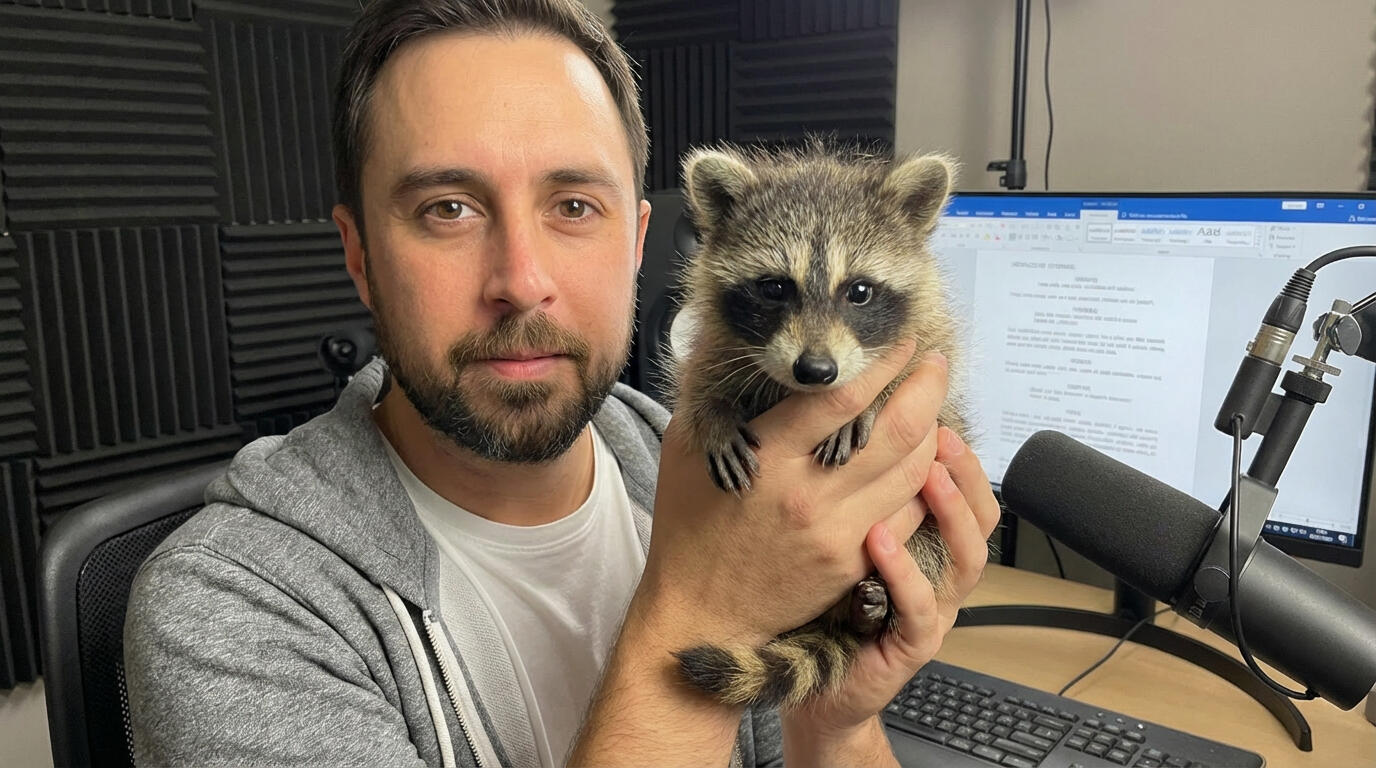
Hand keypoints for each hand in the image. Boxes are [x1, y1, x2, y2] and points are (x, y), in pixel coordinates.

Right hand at [631, 342, 948, 648]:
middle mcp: (808, 492)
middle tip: (935, 363)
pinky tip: (920, 464)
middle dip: (927, 387)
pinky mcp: (853, 562)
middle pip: (896, 430)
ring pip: (914, 471)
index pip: (842, 396)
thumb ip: (712, 392)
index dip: (881, 362)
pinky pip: (908, 514)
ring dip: (932, 433)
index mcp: (768, 456)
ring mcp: (837, 532)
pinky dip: (922, 483)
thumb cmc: (691, 524)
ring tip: (931, 409)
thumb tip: (722, 334)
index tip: (899, 342)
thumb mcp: (687, 449)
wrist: (702, 611)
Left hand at [782, 427, 1000, 744]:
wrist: (810, 682)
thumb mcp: (839, 533)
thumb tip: (845, 421)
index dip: (957, 451)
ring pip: (966, 560)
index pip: (964, 488)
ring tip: (927, 476)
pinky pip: (919, 607)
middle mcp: (940, 573)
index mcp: (928, 541)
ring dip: (950, 513)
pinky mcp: (912, 646)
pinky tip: (880, 539)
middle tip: (940, 432)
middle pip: (981, 517)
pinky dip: (903, 571)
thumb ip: (855, 489)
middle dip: (965, 470)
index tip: (933, 410)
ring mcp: (932, 610)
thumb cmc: (820, 601)